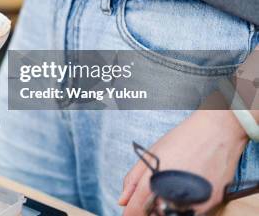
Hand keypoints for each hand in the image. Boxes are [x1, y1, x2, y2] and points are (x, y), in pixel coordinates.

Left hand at [119, 110, 247, 214]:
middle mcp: (172, 195)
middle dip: (148, 209)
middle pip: (153, 215)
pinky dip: (184, 207)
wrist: (217, 132)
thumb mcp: (150, 155)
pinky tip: (185, 189)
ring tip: (170, 188)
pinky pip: (192, 214)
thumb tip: (122, 201)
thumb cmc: (181, 140)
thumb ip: (133, 180)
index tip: (130, 210)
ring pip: (171, 215)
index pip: (136, 210)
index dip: (131, 211)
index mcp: (153, 182)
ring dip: (165, 209)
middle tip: (153, 193)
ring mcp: (193, 202)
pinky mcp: (211, 204)